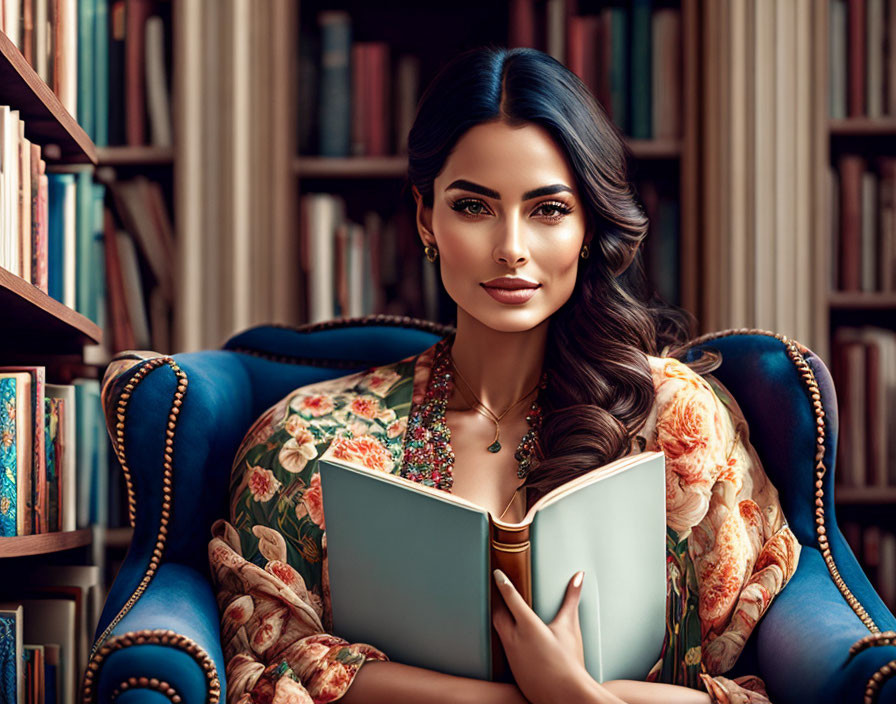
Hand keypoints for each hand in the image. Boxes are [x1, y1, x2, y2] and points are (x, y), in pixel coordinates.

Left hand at [492, 569, 593, 703]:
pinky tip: (511, 639)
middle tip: (497, 591)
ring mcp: (511, 655)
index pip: (511, 598)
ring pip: (498, 631)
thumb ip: (571, 598)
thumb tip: (578, 576)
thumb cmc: (570, 661)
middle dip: (497, 602)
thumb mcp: (570, 626)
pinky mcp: (511, 668)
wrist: (564, 695)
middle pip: (497, 614)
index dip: (503, 583)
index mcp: (528, 626)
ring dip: (500, 620)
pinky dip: (505, 638)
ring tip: (503, 611)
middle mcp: (515, 639)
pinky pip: (503, 648)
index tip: (496, 573)